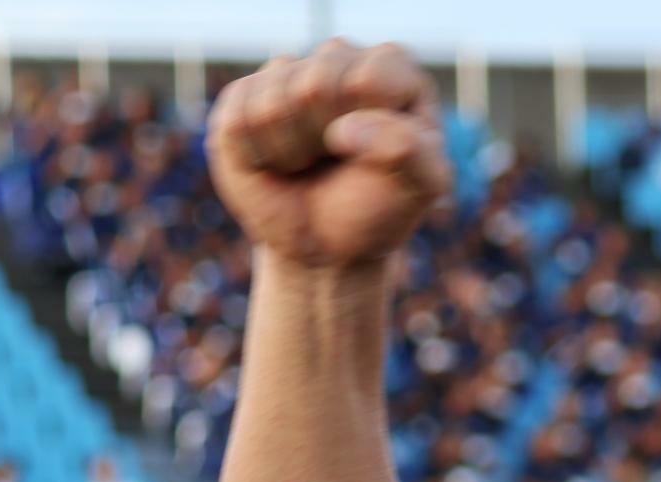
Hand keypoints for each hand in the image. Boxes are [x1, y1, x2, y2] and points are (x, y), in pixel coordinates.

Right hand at [208, 39, 450, 267]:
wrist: (328, 245)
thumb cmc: (381, 206)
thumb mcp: (422, 184)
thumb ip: (412, 150)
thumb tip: (344, 129)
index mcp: (391, 67)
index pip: (368, 80)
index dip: (367, 126)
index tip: (376, 152)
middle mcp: (338, 57)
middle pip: (315, 86)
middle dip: (325, 140)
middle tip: (337, 160)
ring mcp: (286, 73)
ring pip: (273, 105)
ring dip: (292, 152)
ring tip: (309, 163)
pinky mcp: (242, 95)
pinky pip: (238, 120)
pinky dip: (259, 157)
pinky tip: (277, 162)